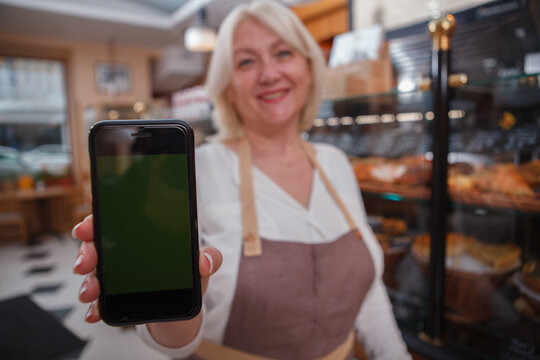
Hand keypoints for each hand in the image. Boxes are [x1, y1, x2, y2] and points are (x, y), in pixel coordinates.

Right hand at [72, 214, 222, 322]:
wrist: (183, 306)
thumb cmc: (188, 275)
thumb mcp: (202, 265)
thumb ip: (210, 258)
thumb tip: (205, 261)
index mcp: (142, 233)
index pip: (114, 220)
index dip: (96, 221)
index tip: (86, 228)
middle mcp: (123, 250)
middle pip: (97, 244)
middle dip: (86, 251)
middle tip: (86, 263)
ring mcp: (115, 273)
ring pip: (93, 271)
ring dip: (87, 281)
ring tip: (91, 291)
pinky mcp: (114, 296)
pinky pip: (99, 299)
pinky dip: (94, 306)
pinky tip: (94, 312)